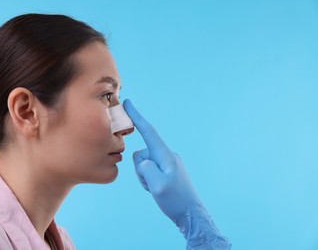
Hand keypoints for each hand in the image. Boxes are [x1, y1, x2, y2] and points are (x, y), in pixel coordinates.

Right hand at [124, 99, 230, 248]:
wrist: (191, 214)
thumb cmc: (175, 201)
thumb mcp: (157, 186)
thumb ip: (145, 168)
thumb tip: (143, 159)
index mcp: (166, 155)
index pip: (148, 131)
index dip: (137, 116)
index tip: (127, 103)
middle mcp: (167, 155)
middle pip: (142, 153)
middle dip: (140, 169)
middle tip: (152, 185)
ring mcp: (167, 163)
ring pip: (144, 163)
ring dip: (144, 176)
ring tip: (156, 189)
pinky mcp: (167, 170)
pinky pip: (150, 170)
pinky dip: (148, 180)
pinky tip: (158, 190)